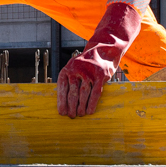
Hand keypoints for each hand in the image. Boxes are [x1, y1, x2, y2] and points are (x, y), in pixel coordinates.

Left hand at [57, 2, 142, 117]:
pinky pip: (95, 92)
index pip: (62, 88)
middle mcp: (77, 70)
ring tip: (79, 115)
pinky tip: (90, 111)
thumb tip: (63, 101)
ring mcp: (89, 72)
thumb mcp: (74, 68)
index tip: (61, 112)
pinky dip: (92, 103)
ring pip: (83, 93)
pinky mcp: (100, 75)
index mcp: (67, 69)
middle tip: (71, 116)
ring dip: (81, 106)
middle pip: (72, 92)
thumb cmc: (87, 64)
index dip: (61, 102)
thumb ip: (69, 80)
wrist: (104, 50)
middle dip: (70, 106)